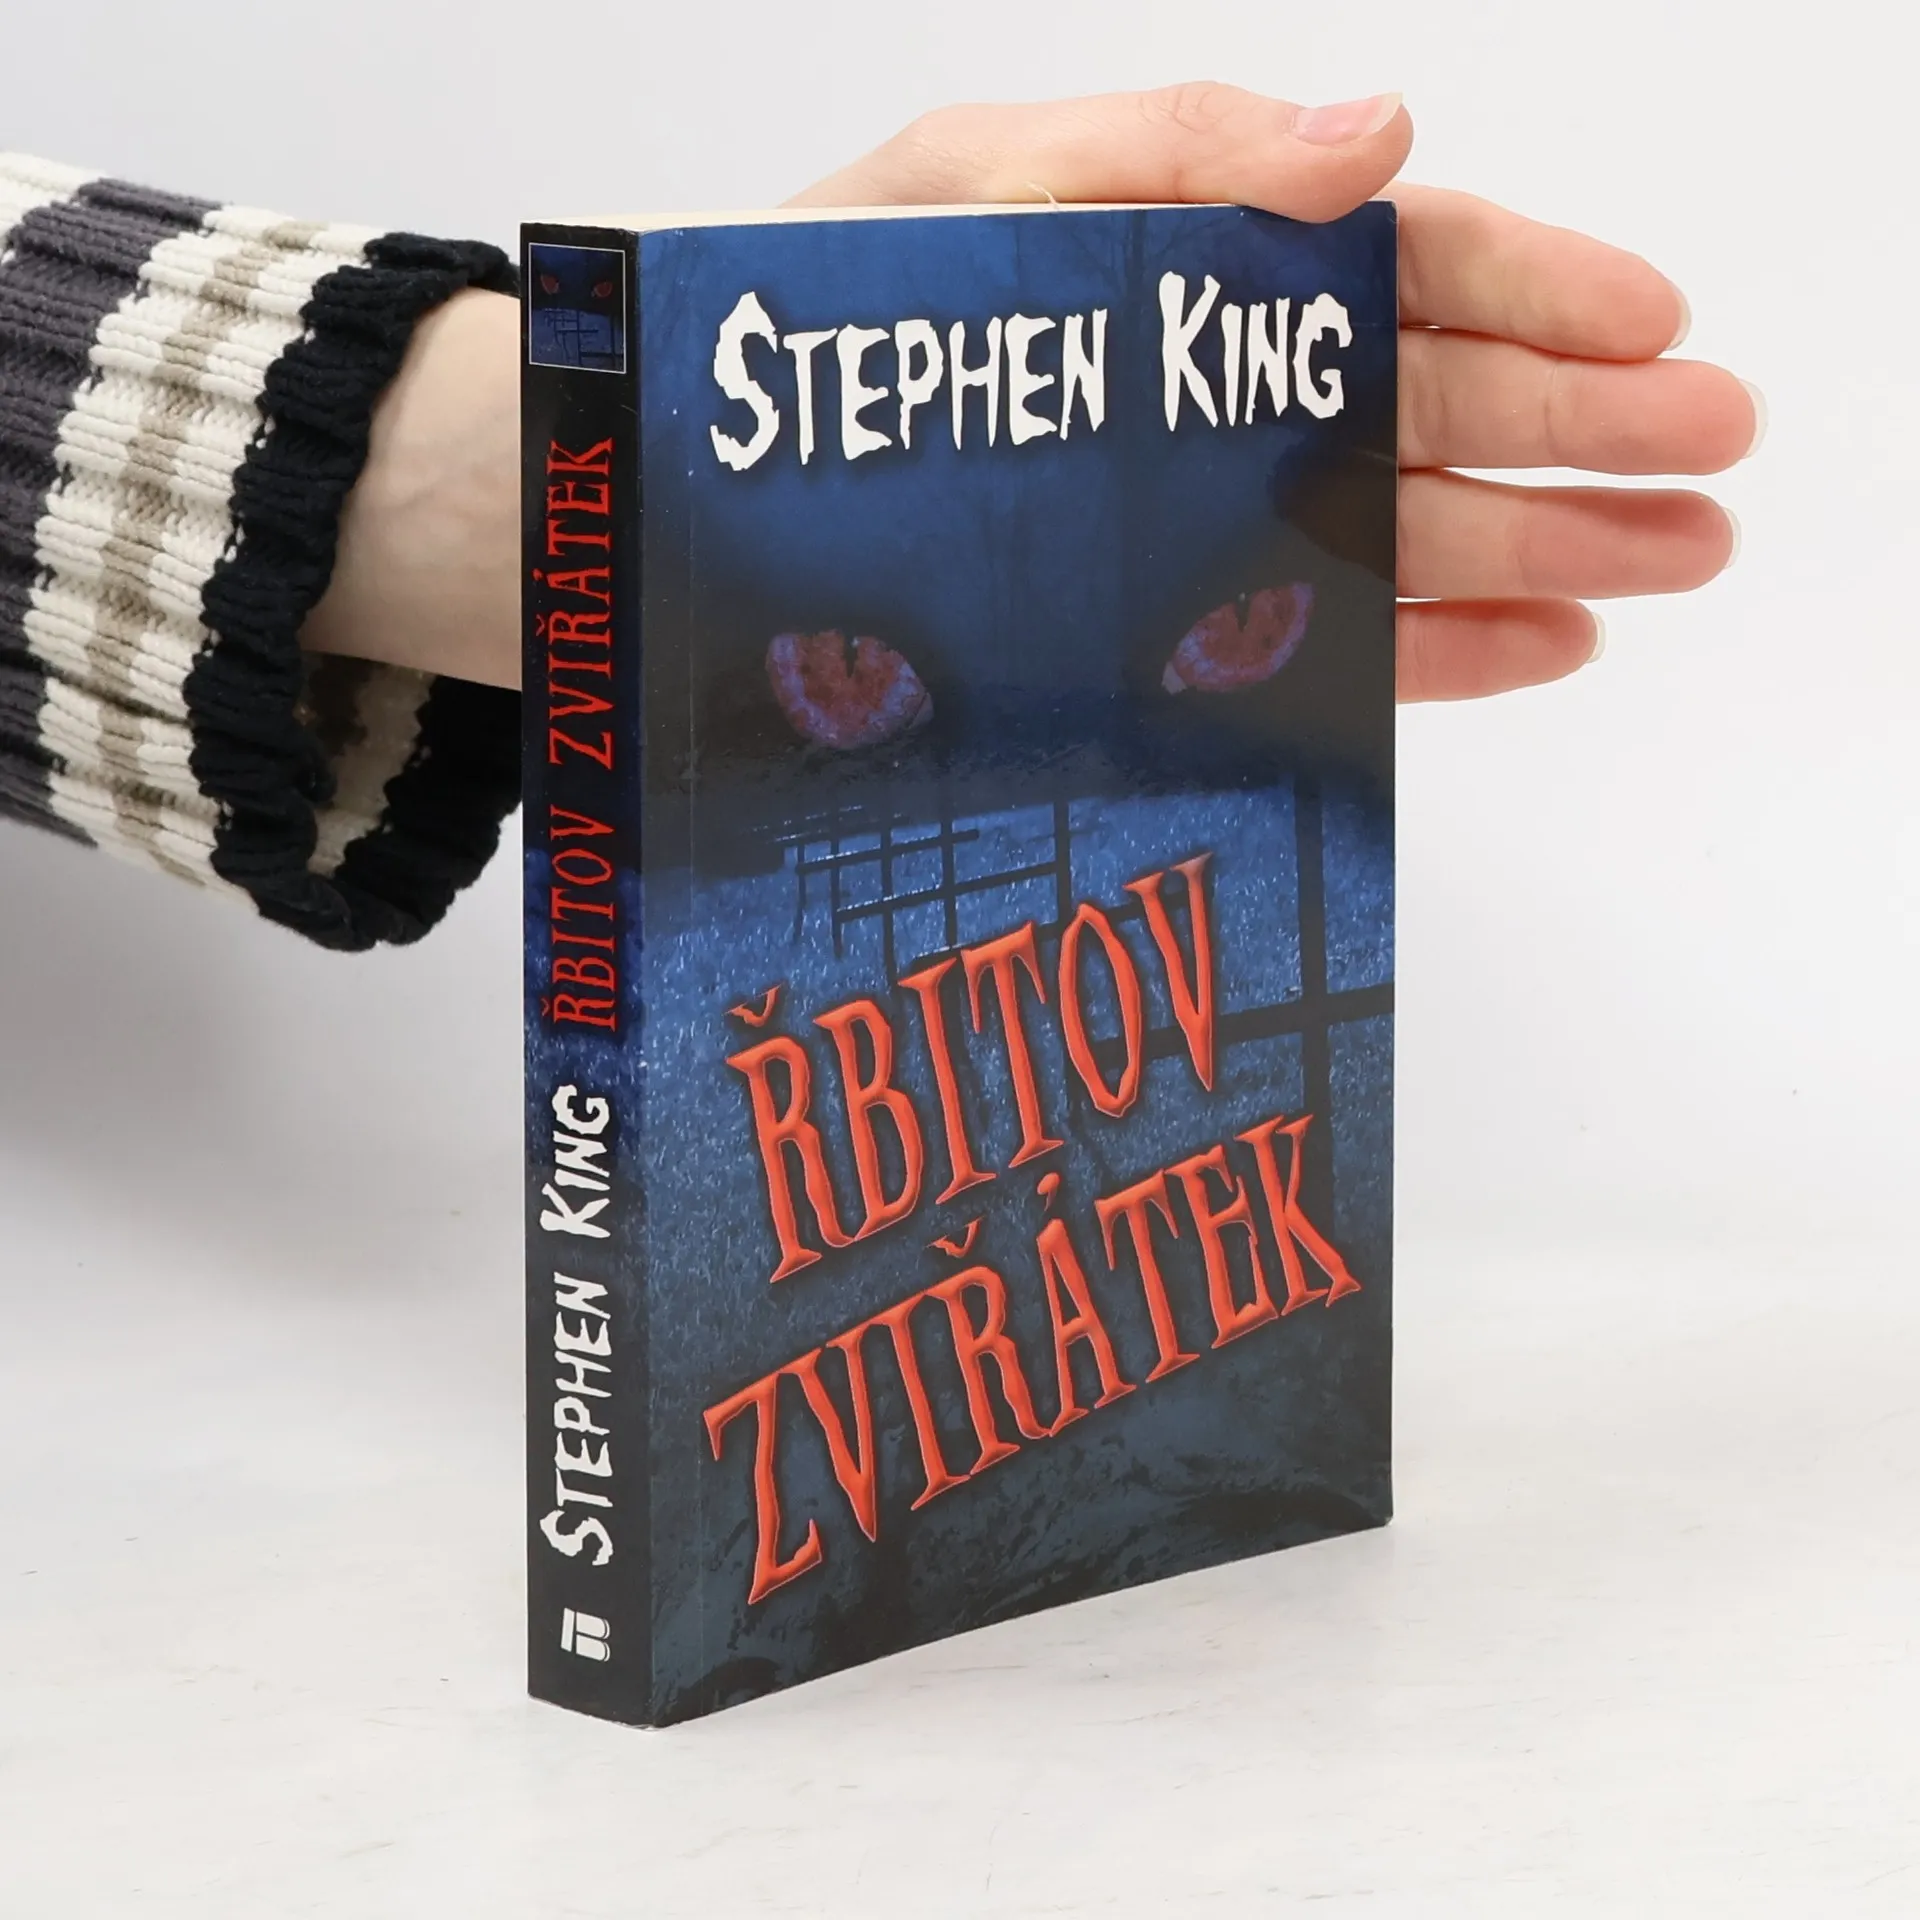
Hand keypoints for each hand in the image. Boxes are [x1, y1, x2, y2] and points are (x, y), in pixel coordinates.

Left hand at [789, 84, 1760, 701]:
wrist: (699, 490)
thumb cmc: (820, 317)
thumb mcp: (982, 185)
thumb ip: (1178, 156)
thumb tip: (1384, 129)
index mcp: (1193, 265)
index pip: (1406, 264)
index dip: (1542, 288)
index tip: (1660, 322)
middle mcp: (1212, 400)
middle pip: (1436, 403)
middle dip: (1585, 429)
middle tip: (1720, 460)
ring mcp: (1197, 526)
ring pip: (1406, 529)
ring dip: (1546, 546)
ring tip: (1671, 559)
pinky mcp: (1162, 641)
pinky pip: (1325, 640)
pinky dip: (1436, 649)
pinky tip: (1540, 646)